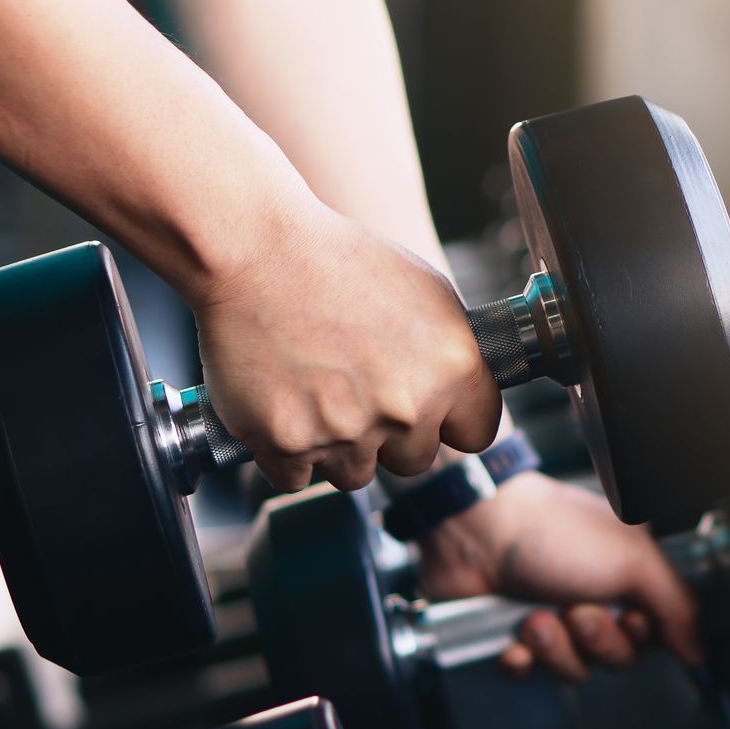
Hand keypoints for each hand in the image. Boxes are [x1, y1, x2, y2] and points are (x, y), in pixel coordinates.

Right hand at [191, 205, 501, 490]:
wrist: (254, 251)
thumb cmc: (337, 262)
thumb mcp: (426, 292)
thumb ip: (452, 353)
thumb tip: (462, 395)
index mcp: (453, 368)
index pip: (475, 434)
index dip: (448, 422)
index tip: (430, 412)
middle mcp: (407, 408)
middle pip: (413, 461)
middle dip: (389, 437)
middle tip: (357, 393)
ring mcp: (347, 432)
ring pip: (354, 473)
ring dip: (337, 447)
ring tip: (315, 393)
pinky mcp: (288, 445)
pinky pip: (297, 477)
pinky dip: (287, 453)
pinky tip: (281, 407)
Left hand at [418, 472, 703, 680]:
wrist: (476, 529)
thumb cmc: (554, 531)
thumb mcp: (634, 560)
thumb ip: (678, 606)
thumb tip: (698, 650)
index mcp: (627, 579)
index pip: (654, 634)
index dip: (639, 636)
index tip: (628, 617)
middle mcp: (594, 598)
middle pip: (615, 658)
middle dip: (595, 640)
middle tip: (575, 611)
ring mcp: (553, 617)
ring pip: (572, 670)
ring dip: (555, 649)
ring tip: (535, 619)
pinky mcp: (513, 635)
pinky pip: (529, 673)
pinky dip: (521, 661)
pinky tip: (515, 641)